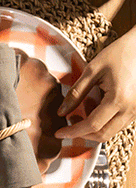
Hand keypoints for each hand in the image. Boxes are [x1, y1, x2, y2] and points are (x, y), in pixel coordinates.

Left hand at [60, 27, 135, 142]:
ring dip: (95, 127)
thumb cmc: (120, 53)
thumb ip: (76, 93)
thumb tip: (61, 112)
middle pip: (103, 134)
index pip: (92, 126)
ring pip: (113, 130)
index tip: (58, 133)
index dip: (73, 132)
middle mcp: (131, 108)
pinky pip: (120, 122)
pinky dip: (105, 120)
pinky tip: (97, 104)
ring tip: (84, 106)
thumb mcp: (93, 70)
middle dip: (83, 133)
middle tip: (70, 122)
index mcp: (119, 99)